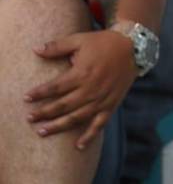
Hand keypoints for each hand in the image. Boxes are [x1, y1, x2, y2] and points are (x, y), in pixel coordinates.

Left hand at [25, 30, 136, 148]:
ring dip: (58, 126)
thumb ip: (57, 46)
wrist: (132, 48)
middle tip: (29, 118)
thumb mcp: (79, 40)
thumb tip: (36, 50)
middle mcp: (90, 89)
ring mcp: (100, 100)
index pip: (55, 88)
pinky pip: (99, 124)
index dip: (40, 94)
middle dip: (44, 113)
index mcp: (81, 73)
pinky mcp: (111, 105)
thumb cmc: (103, 42)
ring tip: (42, 132)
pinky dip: (89, 136)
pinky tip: (78, 146)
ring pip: (76, 118)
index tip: (27, 98)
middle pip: (62, 106)